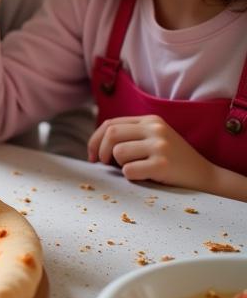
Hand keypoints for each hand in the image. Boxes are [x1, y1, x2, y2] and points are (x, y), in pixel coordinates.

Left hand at [88, 114, 217, 190]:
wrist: (205, 176)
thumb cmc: (173, 159)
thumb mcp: (154, 138)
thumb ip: (130, 135)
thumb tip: (95, 144)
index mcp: (150, 120)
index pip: (110, 124)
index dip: (95, 139)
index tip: (92, 155)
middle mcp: (155, 129)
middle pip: (111, 134)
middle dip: (100, 150)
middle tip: (103, 163)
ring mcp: (159, 146)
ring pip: (118, 153)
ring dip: (120, 165)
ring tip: (135, 168)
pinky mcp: (162, 164)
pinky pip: (129, 171)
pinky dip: (130, 176)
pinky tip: (145, 176)